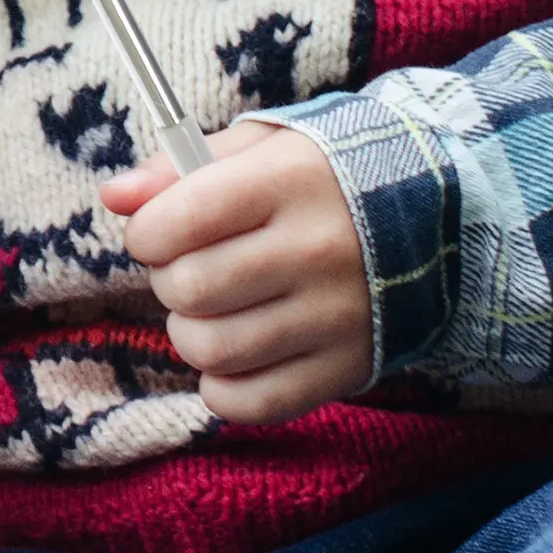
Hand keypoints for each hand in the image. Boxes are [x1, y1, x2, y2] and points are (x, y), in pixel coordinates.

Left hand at [99, 123, 373, 425]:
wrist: (438, 216)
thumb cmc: (318, 177)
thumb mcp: (257, 149)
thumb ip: (177, 168)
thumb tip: (115, 196)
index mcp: (288, 182)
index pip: (176, 221)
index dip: (147, 232)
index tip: (160, 231)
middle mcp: (316, 250)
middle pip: (188, 289)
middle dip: (170, 280)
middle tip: (193, 268)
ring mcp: (337, 316)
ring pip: (212, 350)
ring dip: (191, 333)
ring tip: (213, 309)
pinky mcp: (349, 368)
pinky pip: (252, 403)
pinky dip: (223, 387)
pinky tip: (234, 354)